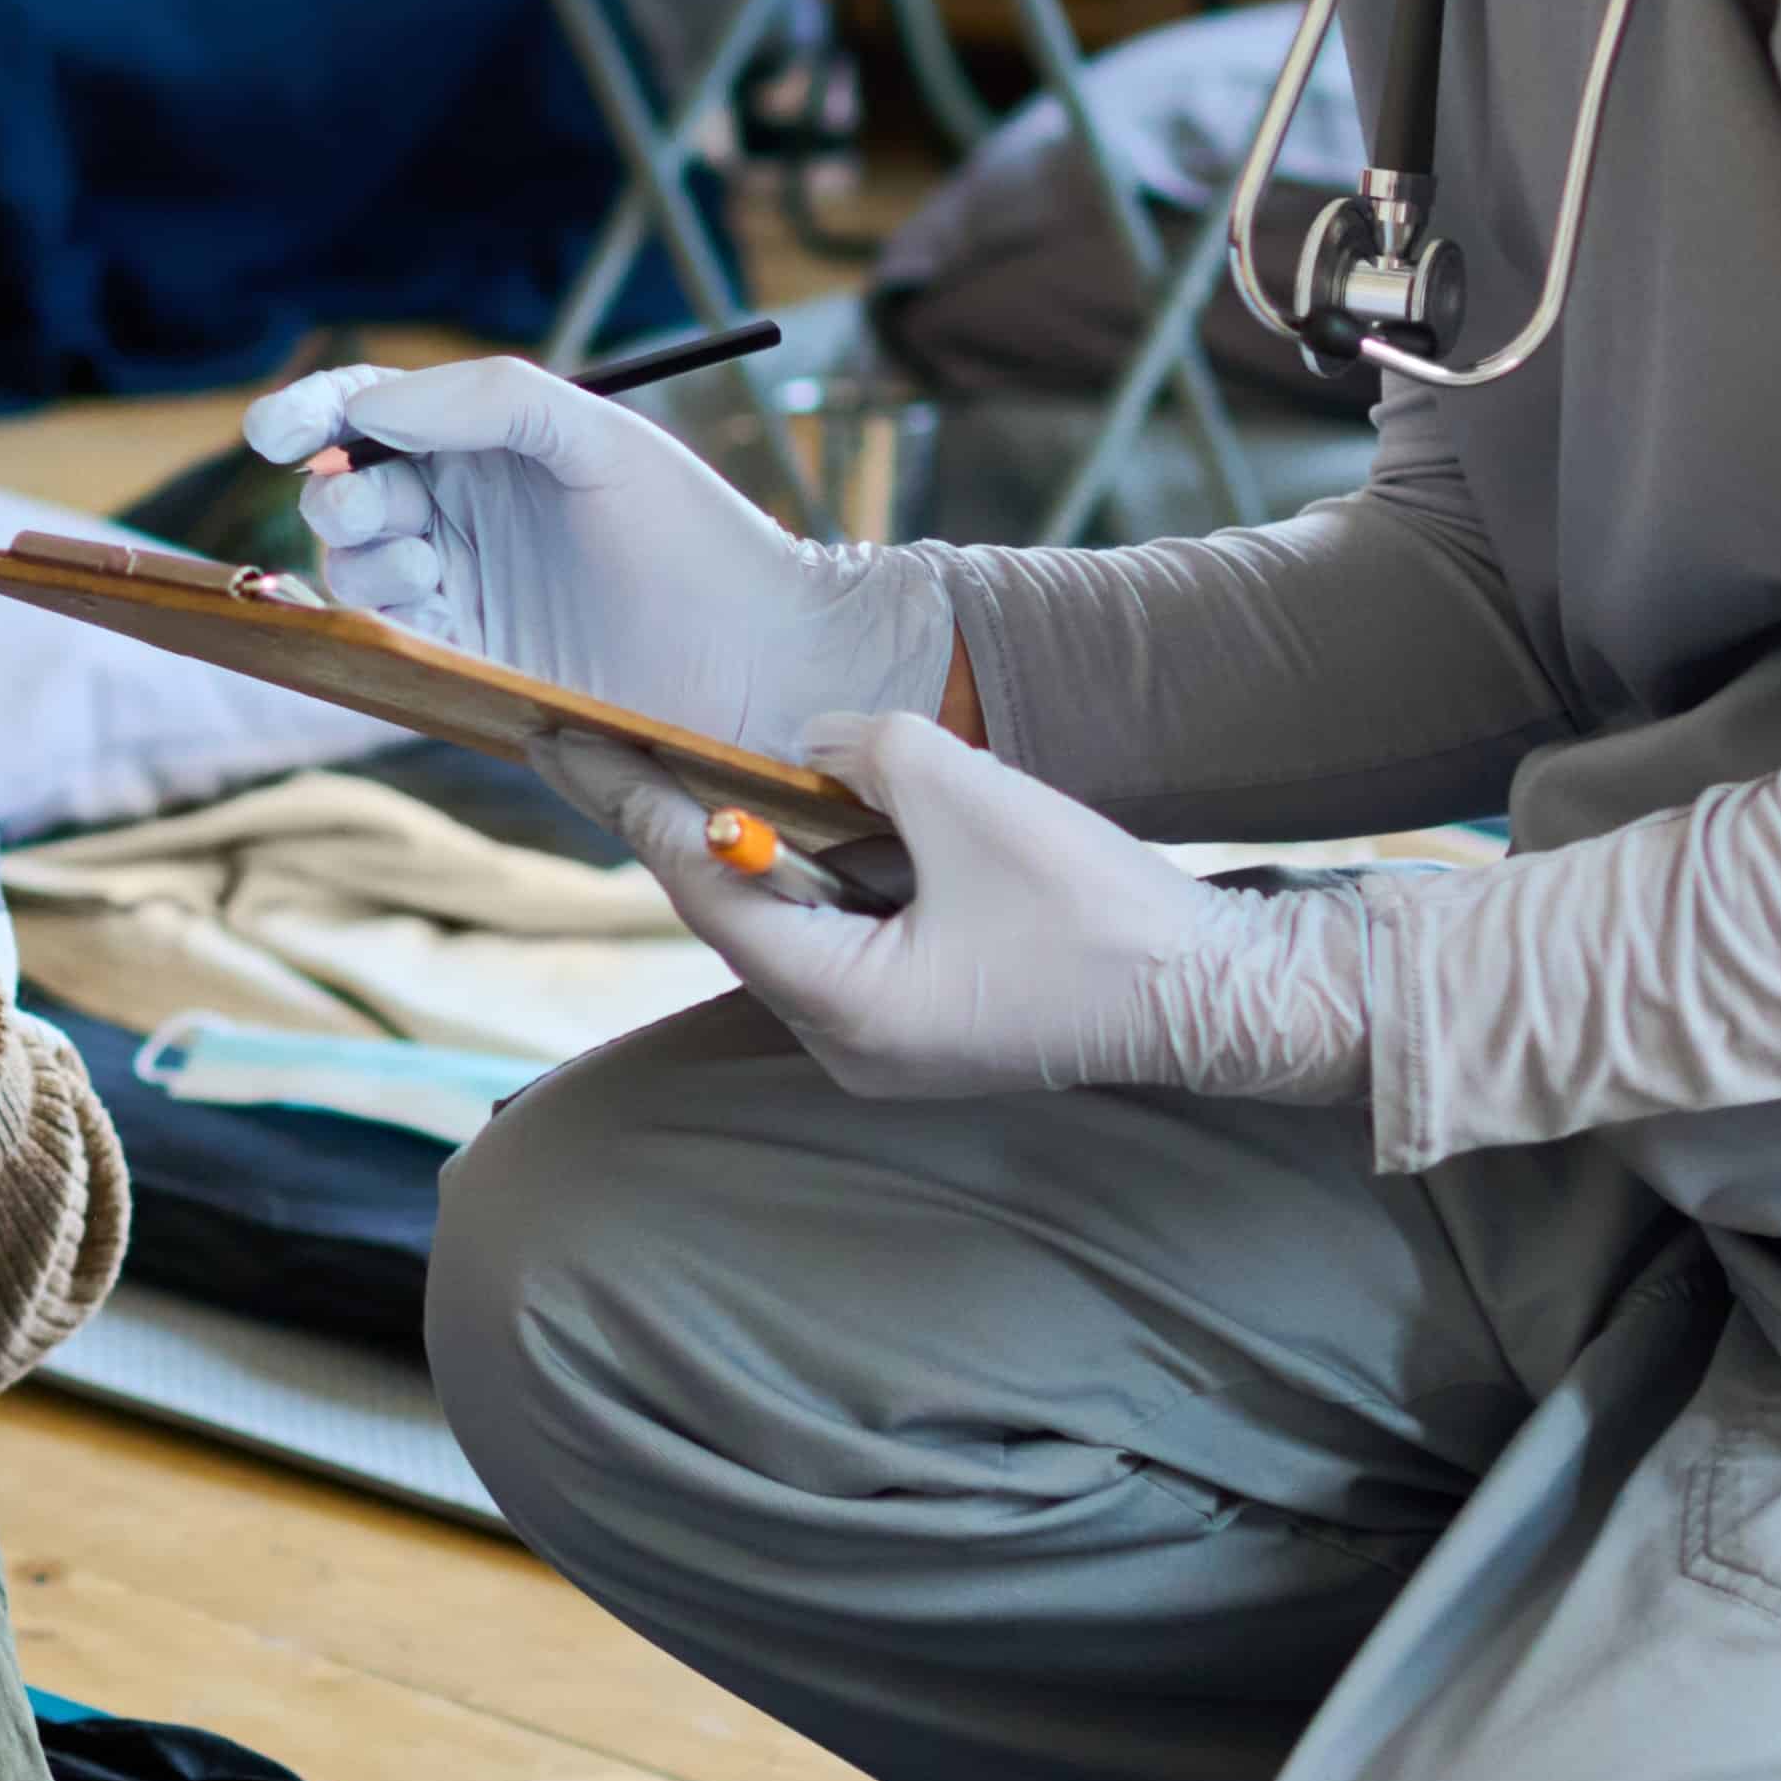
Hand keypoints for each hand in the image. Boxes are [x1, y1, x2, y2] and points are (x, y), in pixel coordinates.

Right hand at [240, 353, 953, 761]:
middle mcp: (464, 515)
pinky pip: (381, 637)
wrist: (758, 659)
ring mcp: (461, 592)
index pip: (371, 413)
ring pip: (350, 565)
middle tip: (366, 502)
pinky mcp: (464, 667)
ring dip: (363, 556)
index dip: (313, 411)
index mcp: (488, 444)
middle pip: (344, 489)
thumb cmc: (692, 535)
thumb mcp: (594, 435)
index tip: (277, 429)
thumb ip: (484, 400)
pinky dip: (378, 614)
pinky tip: (425, 600)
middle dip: (337, 491)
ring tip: (428, 565)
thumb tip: (367, 411)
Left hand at [590, 714, 1377, 1107]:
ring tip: (684, 759)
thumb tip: (813, 746)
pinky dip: (825, 872)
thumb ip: (868, 753)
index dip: (633, 804)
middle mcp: (844, 1042)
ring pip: (793, 920)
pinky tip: (805, 810)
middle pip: (736, 911)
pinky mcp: (923, 1022)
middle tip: (598, 738)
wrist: (1217, 997)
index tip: (564, 740)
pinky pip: (846, 934)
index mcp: (843, 1005)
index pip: (705, 887)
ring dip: (760, 844)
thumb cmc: (1098, 912)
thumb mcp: (968, 799)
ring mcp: (883, 1042)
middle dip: (679, 819)